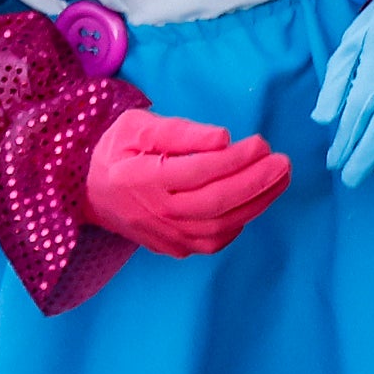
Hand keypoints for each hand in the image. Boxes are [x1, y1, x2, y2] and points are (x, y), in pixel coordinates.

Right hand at [81, 110, 290, 256]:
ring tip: (280, 179)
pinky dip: (239, 223)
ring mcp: (164, 236)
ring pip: (219, 227)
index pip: (198, 172)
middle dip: (255, 183)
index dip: (234, 159)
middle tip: (283, 163)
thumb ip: (180, 131)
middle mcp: (154, 213)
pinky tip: (255, 201)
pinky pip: (212, 242)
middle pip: (214, 203)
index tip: (261, 143)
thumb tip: (223, 138)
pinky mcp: (172, 247)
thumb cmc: (116, 150)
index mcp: (142, 179)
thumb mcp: (138, 126)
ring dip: (256, 204)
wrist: (89, 192)